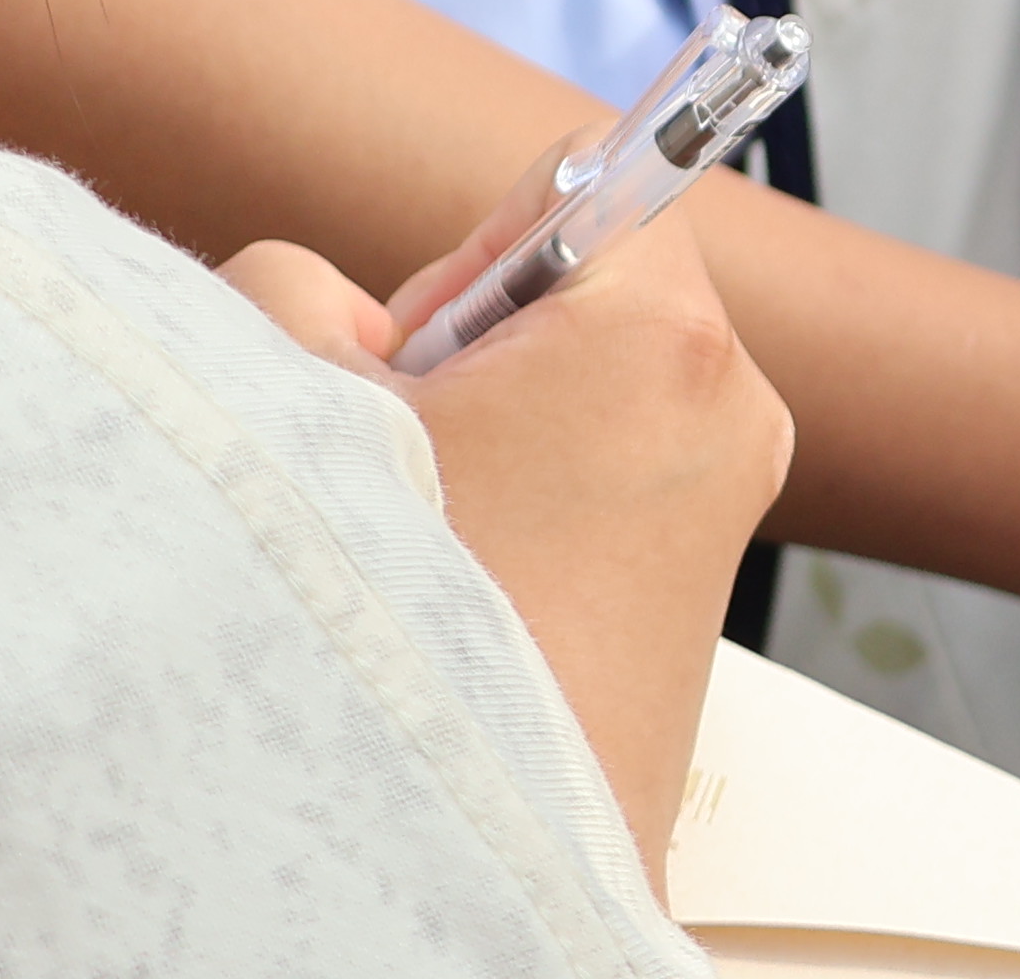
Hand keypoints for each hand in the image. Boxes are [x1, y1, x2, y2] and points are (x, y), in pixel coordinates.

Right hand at [220, 172, 790, 868]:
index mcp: (663, 337)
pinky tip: (464, 583)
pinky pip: (604, 479)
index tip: (430, 340)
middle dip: (477, 346)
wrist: (459, 841)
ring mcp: (726, 507)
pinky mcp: (702, 588)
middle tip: (413, 450)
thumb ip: (297, 283)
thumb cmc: (393, 621)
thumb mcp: (290, 397)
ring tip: (431, 533)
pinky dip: (525, 503)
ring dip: (491, 433)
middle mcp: (729, 412)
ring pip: (586, 391)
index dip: (481, 244)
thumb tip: (333, 302)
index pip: (592, 178)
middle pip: (587, 292)